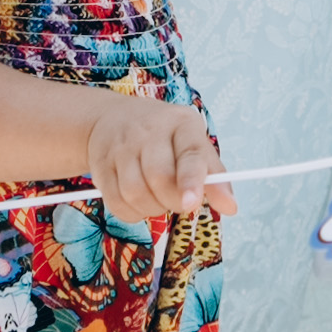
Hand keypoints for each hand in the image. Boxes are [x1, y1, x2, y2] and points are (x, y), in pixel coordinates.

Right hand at [84, 91, 226, 222]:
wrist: (111, 118)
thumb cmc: (164, 137)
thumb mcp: (193, 143)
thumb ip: (214, 175)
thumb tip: (231, 208)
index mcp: (181, 123)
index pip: (189, 153)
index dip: (191, 181)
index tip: (191, 203)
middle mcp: (149, 130)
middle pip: (159, 178)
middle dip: (172, 201)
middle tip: (180, 200)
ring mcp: (121, 146)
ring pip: (136, 194)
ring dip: (152, 208)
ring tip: (158, 197)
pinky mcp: (100, 164)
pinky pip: (117, 203)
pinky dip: (132, 213)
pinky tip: (139, 201)